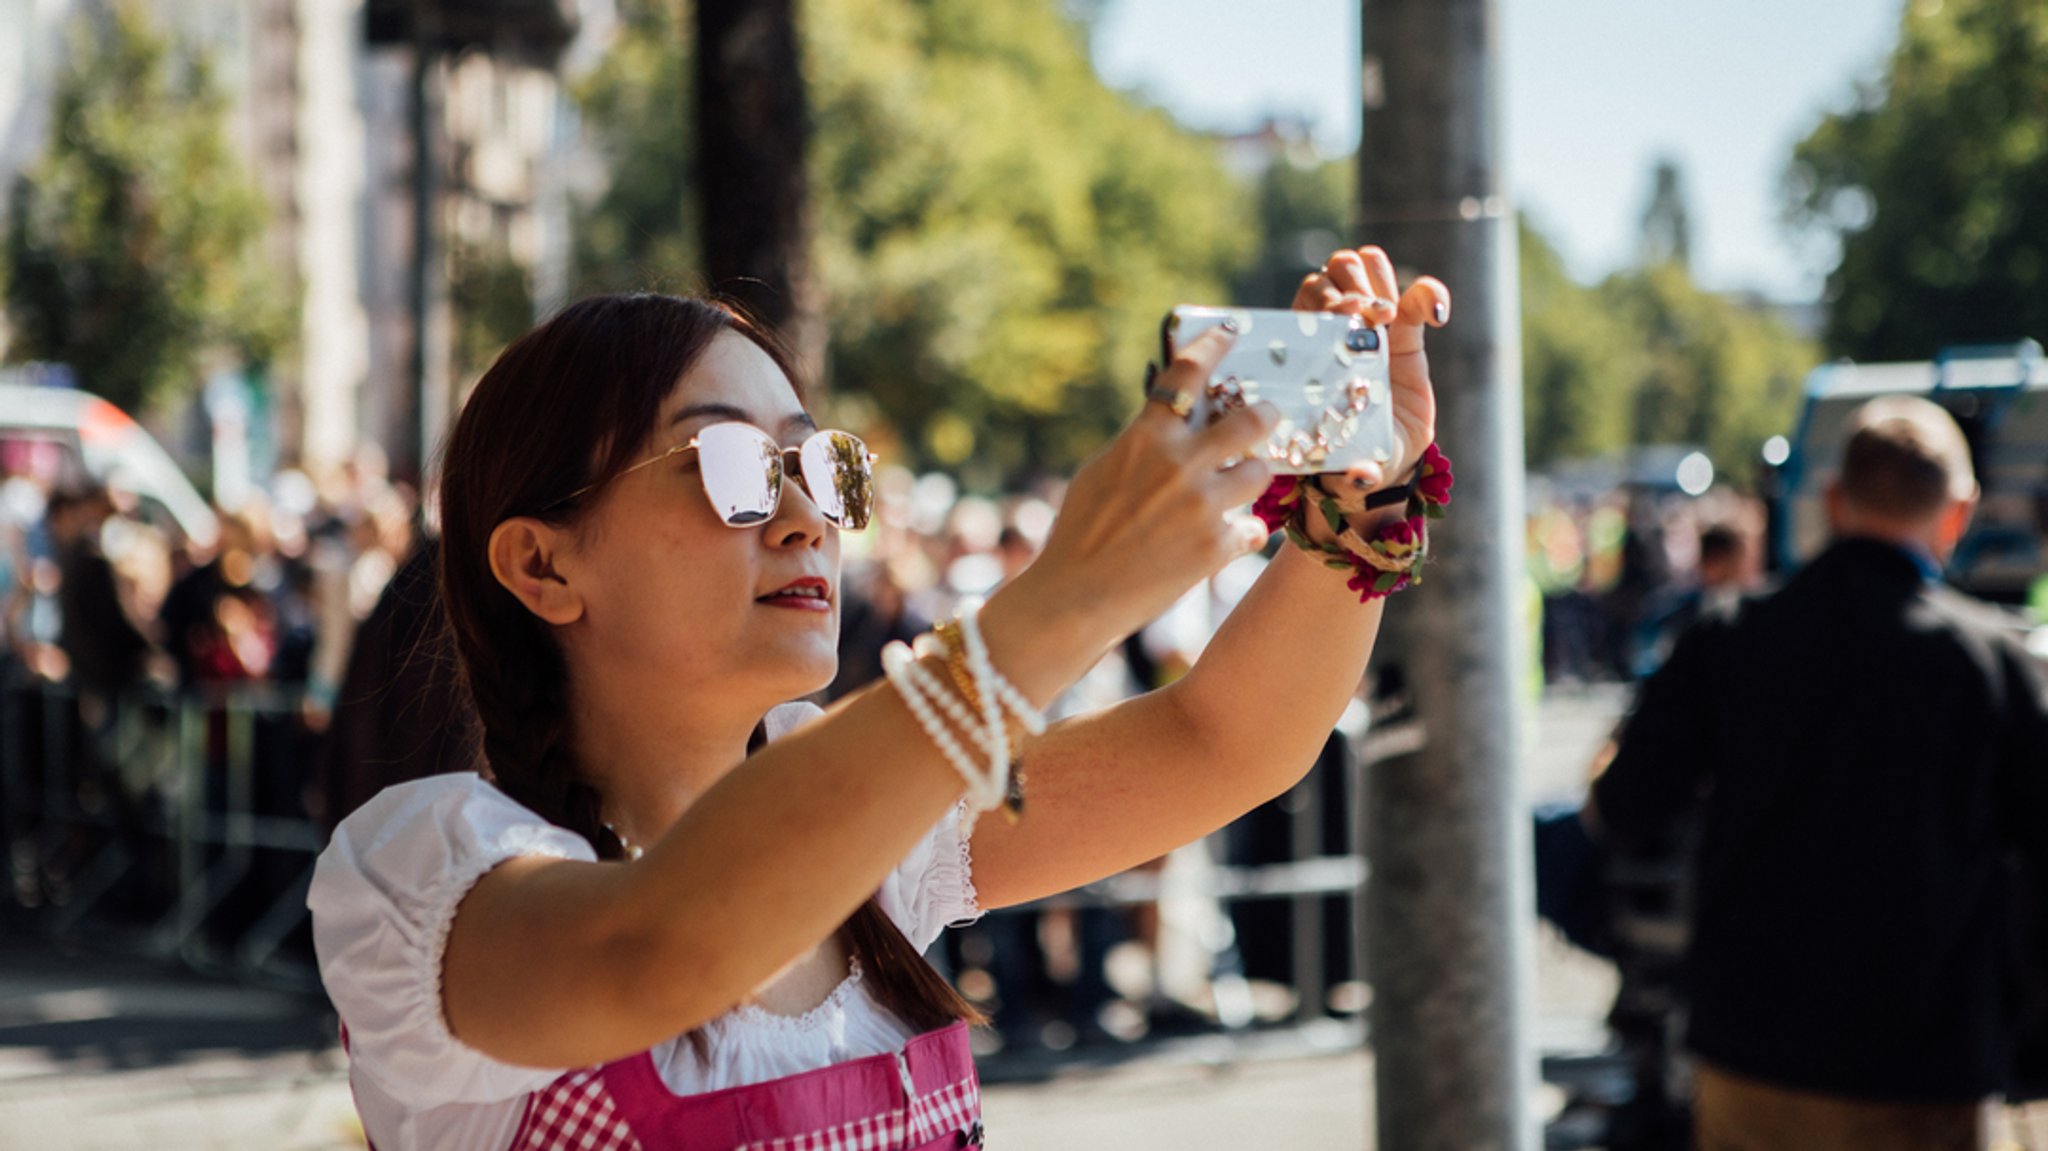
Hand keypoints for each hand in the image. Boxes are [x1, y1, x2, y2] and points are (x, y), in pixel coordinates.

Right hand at [1022, 326, 1278, 640]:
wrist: (1075, 595)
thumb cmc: (1081, 530)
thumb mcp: (1102, 469)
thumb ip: (1142, 442)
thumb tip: (1175, 422)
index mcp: (1147, 437)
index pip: (1189, 372)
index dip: (1215, 344)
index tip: (1232, 331)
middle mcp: (1181, 464)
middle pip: (1252, 420)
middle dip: (1265, 415)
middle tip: (1266, 417)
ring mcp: (1203, 505)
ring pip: (1260, 472)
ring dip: (1253, 476)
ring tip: (1240, 485)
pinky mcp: (1216, 547)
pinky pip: (1252, 527)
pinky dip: (1240, 532)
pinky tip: (1223, 539)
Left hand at [1291, 247, 1447, 491]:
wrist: (1386, 457)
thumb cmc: (1352, 459)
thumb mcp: (1346, 465)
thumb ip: (1352, 470)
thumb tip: (1360, 478)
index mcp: (1308, 350)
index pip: (1307, 298)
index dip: (1324, 300)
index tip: (1346, 319)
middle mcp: (1337, 329)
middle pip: (1335, 270)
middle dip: (1351, 285)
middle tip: (1371, 316)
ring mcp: (1374, 324)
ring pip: (1368, 265)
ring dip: (1382, 281)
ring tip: (1393, 316)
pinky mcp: (1411, 328)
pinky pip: (1420, 291)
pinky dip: (1430, 292)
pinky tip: (1437, 317)